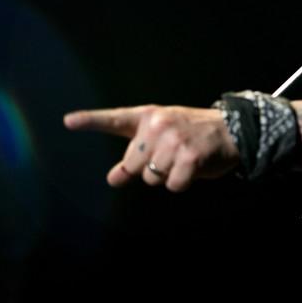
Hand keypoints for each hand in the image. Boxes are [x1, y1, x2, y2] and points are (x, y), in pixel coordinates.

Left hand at [62, 104, 239, 191]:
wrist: (233, 129)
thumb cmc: (194, 134)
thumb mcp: (163, 137)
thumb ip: (136, 156)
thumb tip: (113, 179)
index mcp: (148, 117)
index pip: (114, 119)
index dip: (90, 121)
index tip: (68, 121)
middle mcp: (157, 125)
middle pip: (133, 165)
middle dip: (150, 168)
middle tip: (173, 154)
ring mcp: (173, 140)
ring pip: (152, 178)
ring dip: (168, 176)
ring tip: (186, 158)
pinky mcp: (188, 157)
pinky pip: (173, 185)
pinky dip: (183, 183)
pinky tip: (194, 168)